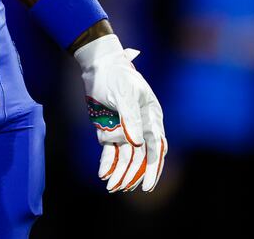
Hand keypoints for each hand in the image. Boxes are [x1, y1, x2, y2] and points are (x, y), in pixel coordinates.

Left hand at [76, 34, 166, 192]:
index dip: (153, 167)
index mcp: (151, 116)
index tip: (147, 185)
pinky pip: (110, 149)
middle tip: (122, 188)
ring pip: (125, 155)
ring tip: (111, 187)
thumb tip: (137, 142)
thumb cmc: (115, 75)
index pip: (156, 146)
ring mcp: (125, 128)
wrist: (98, 64)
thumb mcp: (124, 93)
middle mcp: (141, 125)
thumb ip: (130, 118)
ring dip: (119, 171)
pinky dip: (107, 161)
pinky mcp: (110, 128)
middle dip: (132, 174)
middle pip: (140, 155)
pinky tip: (103, 173)